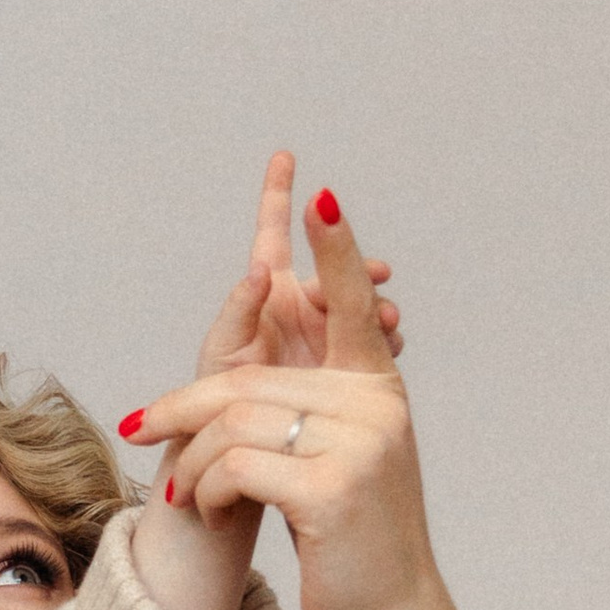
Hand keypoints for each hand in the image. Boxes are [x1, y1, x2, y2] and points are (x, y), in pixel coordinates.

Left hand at [133, 184, 487, 609]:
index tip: (314, 189)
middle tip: (139, 430)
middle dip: (183, 408)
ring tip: (188, 494)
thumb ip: (300, 412)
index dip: (331, 248)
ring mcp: (360, 444)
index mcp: (377, 389)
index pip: (350, 303)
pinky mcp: (333, 486)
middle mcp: (376, 406)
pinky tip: (209, 511)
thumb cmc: (351, 542)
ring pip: (234, 422)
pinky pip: (236, 465)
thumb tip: (226, 394)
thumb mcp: (331, 463)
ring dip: (194, 462)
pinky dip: (207, 489)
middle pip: (249, 379)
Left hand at [189, 150, 402, 381]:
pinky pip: (371, 342)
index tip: (283, 157)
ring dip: (377, 305)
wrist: (239, 452)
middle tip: (379, 274)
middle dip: (360, 268)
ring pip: (360, 305)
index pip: (274, 234)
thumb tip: (259, 270)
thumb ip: (240, 311)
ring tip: (387, 320)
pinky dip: (383, 340)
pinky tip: (390, 344)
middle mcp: (300, 306)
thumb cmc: (218, 403)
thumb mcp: (224, 354)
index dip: (277, 195)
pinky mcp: (345, 365)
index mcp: (269, 293)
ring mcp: (327, 333)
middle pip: (335, 271)